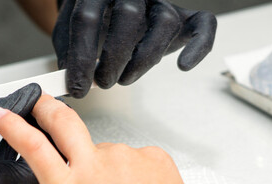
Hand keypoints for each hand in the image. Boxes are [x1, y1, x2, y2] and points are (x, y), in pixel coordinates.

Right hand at [0, 84, 42, 183]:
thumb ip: (4, 110)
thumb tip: (26, 99)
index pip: (37, 165)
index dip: (43, 134)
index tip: (43, 112)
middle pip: (27, 176)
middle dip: (32, 144)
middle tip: (31, 114)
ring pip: (11, 182)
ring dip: (15, 154)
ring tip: (13, 123)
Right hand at [0, 94, 205, 183]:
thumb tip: (77, 180)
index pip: (32, 146)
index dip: (13, 125)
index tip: (3, 114)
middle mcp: (96, 166)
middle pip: (63, 121)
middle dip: (47, 107)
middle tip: (40, 103)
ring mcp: (126, 157)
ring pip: (108, 151)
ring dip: (109, 168)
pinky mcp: (154, 156)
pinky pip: (137, 158)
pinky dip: (136, 173)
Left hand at [53, 0, 216, 96]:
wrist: (109, 4)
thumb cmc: (90, 19)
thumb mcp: (70, 33)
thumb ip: (68, 55)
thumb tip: (69, 83)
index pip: (87, 19)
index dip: (81, 57)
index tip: (77, 87)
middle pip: (128, 16)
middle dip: (114, 57)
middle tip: (103, 82)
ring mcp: (159, 2)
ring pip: (162, 23)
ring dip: (144, 58)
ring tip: (125, 79)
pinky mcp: (183, 16)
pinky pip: (203, 24)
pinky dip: (199, 46)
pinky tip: (183, 65)